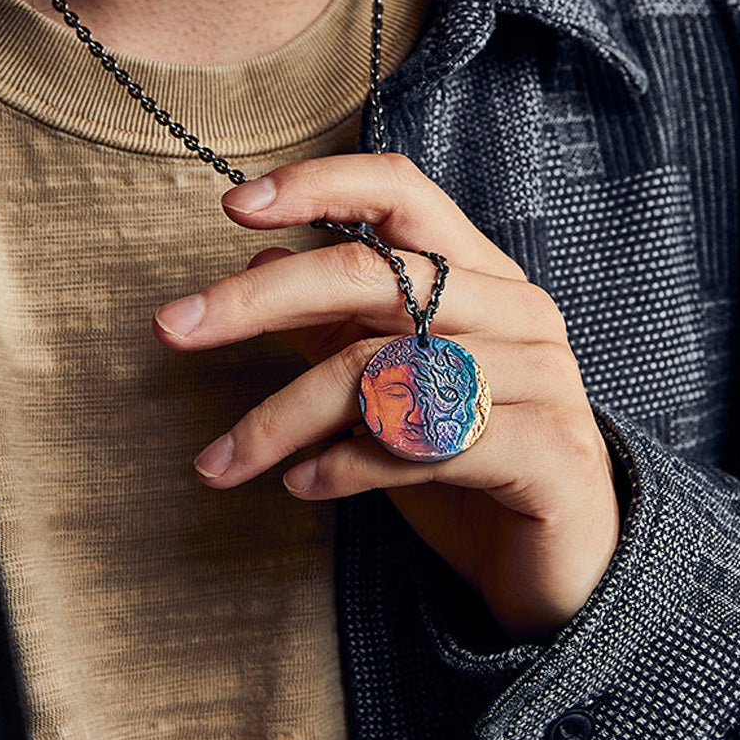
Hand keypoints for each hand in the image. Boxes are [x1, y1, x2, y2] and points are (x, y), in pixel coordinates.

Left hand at [154, 153, 620, 639]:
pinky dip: (347, 467)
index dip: (319, 186)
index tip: (234, 205)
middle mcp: (515, 307)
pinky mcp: (546, 448)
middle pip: (374, 277)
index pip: (402, 193)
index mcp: (481, 272)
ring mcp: (539, 375)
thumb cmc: (469, 454)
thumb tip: (259, 259)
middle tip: (173, 328)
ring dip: (283, 419)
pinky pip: (423, 446)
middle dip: (260, 300)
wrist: (566, 553)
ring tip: (221, 463)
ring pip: (383, 371)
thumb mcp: (393, 380)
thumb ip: (336, 323)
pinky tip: (306, 486)